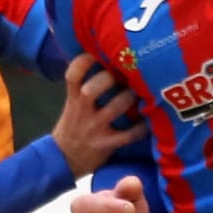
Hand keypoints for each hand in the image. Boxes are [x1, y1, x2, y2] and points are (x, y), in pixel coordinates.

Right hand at [51, 54, 146, 177]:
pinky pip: (128, 135)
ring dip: (130, 98)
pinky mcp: (105, 145)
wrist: (63, 159)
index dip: (83, 61)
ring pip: (114, 108)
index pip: (72, 76)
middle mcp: (82, 112)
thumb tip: (105, 60)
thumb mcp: (71, 105)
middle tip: (125, 74)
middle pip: (91, 90)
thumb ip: (84, 86)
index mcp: (73, 100)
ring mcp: (94, 129)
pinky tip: (149, 122)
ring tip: (141, 93)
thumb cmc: (72, 126)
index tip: (96, 53)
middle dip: (110, 78)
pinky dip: (141, 128)